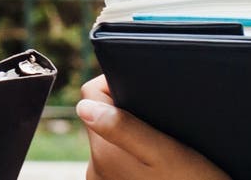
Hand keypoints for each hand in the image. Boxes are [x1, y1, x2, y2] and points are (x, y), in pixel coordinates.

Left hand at [78, 76, 229, 179]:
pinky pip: (121, 159)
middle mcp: (98, 168)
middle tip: (163, 118)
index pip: (93, 96)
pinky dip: (138, 154)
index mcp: (105, 152)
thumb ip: (124, 128)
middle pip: (104, 115)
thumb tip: (83, 106)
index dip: (117, 82)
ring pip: (114, 137)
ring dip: (135, 133)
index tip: (145, 87)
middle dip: (129, 110)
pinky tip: (162, 160)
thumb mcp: (165, 152)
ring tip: (166, 140)